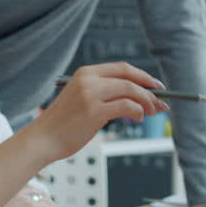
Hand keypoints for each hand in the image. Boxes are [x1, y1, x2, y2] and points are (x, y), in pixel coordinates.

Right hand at [29, 63, 168, 161]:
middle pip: (129, 76)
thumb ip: (104, 94)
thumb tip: (136, 98)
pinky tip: (138, 117)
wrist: (43, 138)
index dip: (143, 76)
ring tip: (152, 112)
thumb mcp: (82, 99)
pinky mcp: (94, 110)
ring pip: (131, 90)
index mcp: (86, 73)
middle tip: (161, 101)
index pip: (122, 68)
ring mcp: (91, 94)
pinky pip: (126, 106)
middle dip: (150, 89)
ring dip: (147, 101)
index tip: (156, 86)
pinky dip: (138, 111)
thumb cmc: (64, 123)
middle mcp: (89, 79)